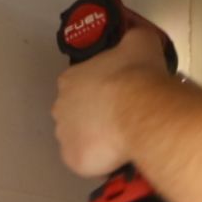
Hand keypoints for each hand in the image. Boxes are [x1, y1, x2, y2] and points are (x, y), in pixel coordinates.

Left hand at [52, 21, 171, 176]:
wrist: (141, 110)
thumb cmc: (137, 77)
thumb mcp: (140, 42)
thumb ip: (134, 39)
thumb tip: (138, 37)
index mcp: (71, 79)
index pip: (81, 87)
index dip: (102, 92)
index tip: (120, 95)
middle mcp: (61, 107)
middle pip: (78, 115)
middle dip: (97, 118)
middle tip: (124, 119)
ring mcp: (65, 135)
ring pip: (81, 141)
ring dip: (98, 141)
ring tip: (124, 140)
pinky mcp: (74, 159)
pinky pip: (86, 163)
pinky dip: (100, 163)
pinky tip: (119, 157)